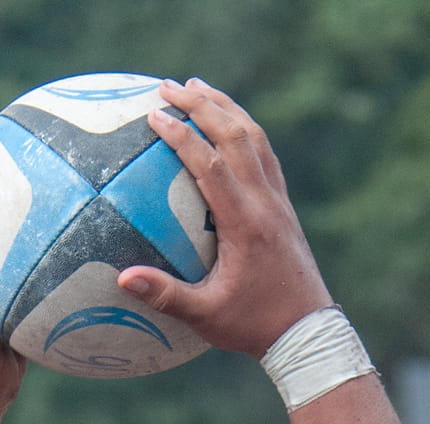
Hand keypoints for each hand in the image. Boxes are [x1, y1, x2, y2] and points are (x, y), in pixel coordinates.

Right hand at [117, 79, 331, 358]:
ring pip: (255, 137)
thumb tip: (122, 278)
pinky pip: (265, 154)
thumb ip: (165, 296)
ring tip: (198, 89)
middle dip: (201, 105)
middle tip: (169, 85)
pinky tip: (228, 125)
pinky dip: (244, 130)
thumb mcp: (206, 317)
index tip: (154, 115)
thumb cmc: (253, 327)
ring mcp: (279, 201)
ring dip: (226, 108)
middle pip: (234, 135)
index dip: (181, 135)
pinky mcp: (285, 207)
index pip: (210, 164)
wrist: (307, 332)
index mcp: (244, 223)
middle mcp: (265, 202)